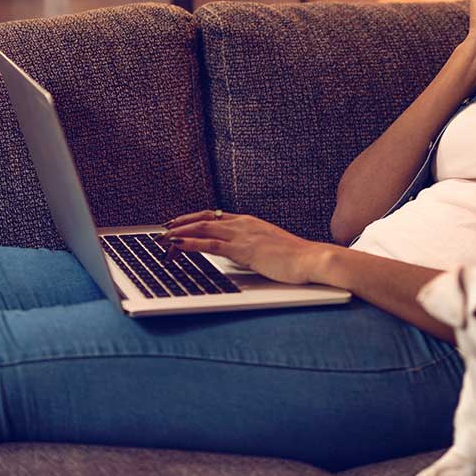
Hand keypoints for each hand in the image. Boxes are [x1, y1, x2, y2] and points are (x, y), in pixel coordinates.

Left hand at [161, 211, 335, 285]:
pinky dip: (190, 243)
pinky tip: (176, 245)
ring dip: (179, 233)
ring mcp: (243, 235)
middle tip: (163, 229)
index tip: (178, 223)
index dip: (193, 219)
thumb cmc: (296, 258)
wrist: (312, 259)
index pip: (215, 216)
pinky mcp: (243, 249)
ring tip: (162, 239)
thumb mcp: (270, 249)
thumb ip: (253, 247)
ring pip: (202, 229)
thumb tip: (241, 254)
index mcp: (250, 222)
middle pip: (204, 219)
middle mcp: (244, 223)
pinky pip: (210, 244)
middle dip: (181, 223)